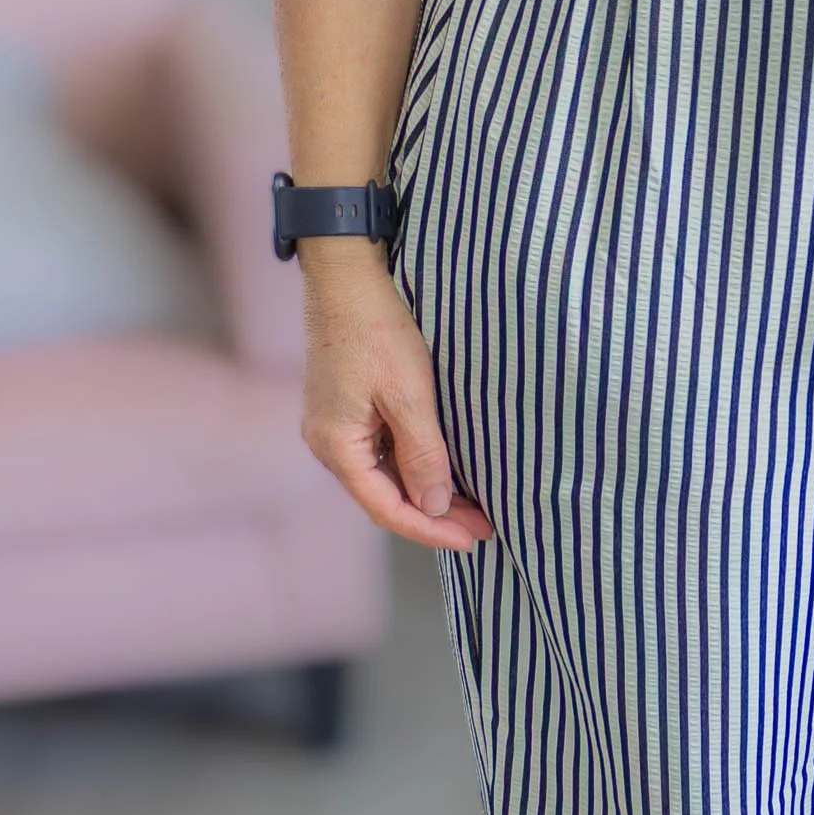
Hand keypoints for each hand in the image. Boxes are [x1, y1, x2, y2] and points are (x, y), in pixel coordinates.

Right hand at [298, 239, 494, 552]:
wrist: (347, 276)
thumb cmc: (375, 328)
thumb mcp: (409, 395)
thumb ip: (423, 455)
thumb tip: (435, 505)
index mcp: (336, 446)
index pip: (387, 508)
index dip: (432, 530)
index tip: (473, 539)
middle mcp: (329, 443)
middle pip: (385, 498)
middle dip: (435, 516)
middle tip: (484, 526)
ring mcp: (336, 426)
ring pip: (386, 477)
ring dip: (427, 493)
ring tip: (473, 505)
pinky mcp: (348, 409)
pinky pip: (384, 452)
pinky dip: (416, 467)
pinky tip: (446, 471)